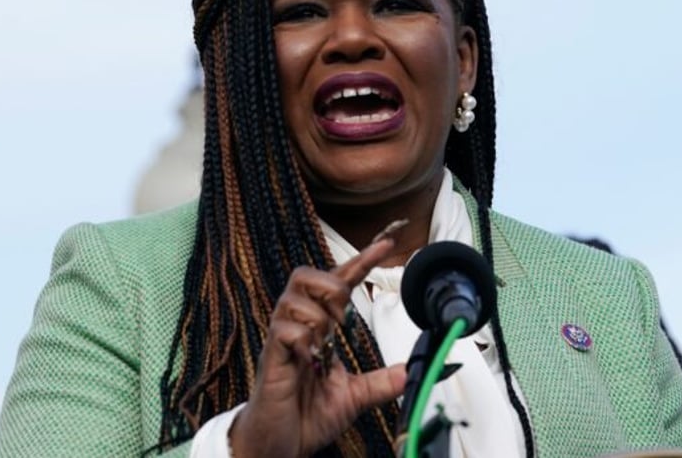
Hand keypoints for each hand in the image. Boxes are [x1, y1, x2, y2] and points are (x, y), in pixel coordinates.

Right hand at [229, 233, 406, 457]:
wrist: (278, 446)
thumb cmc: (307, 416)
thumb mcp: (353, 396)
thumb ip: (381, 382)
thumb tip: (410, 372)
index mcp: (317, 327)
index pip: (339, 282)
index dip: (361, 261)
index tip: (386, 244)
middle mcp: (297, 325)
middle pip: (305, 273)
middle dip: (332, 286)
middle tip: (342, 317)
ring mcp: (281, 339)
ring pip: (294, 296)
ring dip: (318, 316)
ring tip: (323, 344)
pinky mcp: (270, 357)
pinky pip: (283, 329)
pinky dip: (303, 338)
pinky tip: (309, 357)